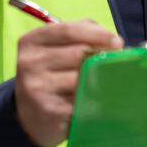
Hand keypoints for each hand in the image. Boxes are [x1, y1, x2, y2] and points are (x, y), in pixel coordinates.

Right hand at [15, 20, 122, 146]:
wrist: (29, 116)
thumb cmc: (51, 76)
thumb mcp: (55, 49)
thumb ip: (80, 35)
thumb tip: (113, 40)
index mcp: (31, 42)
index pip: (68, 30)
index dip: (97, 33)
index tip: (117, 41)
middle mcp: (30, 63)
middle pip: (78, 53)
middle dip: (102, 56)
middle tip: (117, 62)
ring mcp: (37, 88)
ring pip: (82, 77)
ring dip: (101, 78)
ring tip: (109, 80)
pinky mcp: (49, 111)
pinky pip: (82, 100)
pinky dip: (95, 99)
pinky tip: (98, 100)